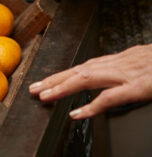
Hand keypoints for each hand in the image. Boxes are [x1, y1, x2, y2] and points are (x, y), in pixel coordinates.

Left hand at [29, 44, 151, 118]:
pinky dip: (92, 106)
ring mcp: (129, 73)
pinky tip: (77, 114)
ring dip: (63, 87)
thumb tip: (120, 80)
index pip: (87, 65)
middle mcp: (121, 63)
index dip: (65, 73)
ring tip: (44, 96)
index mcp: (123, 59)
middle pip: (80, 70)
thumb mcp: (148, 64)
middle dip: (55, 79)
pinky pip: (111, 97)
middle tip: (33, 88)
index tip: (46, 80)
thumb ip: (132, 70)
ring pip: (87, 79)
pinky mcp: (139, 86)